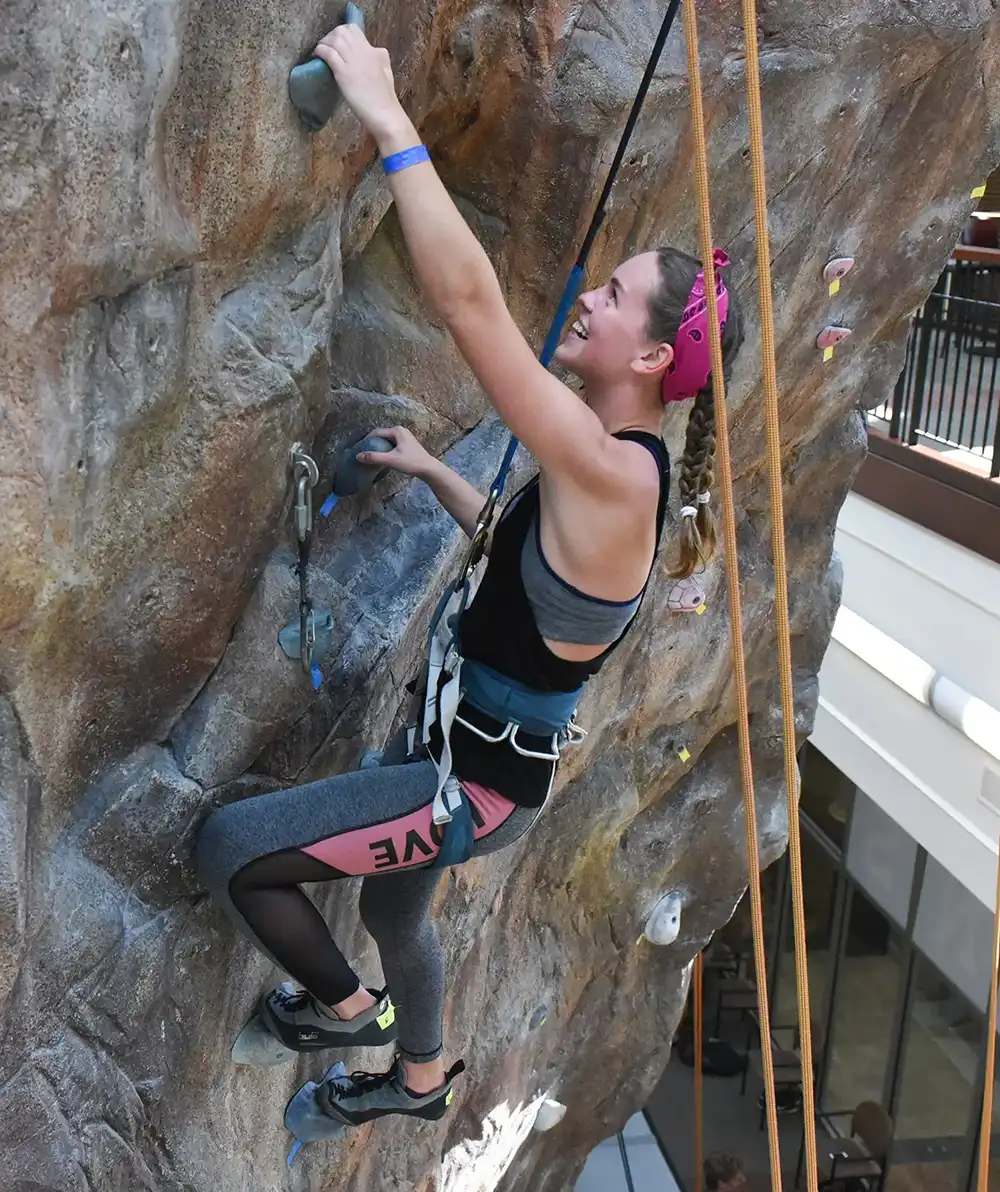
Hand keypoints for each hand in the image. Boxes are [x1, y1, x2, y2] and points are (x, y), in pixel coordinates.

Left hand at [313, 24, 405, 139]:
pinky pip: (328, 53)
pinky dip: (320, 51)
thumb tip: (373, 52)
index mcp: (376, 52)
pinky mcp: (344, 72)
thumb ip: (379, 60)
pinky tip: (316, 56)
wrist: (385, 114)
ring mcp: (354, 61)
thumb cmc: (386, 100)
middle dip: (331, 36)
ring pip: (334, 39)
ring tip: (319, 52)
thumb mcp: (386, 73)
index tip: (337, 43)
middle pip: (342, 31)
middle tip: (326, 47)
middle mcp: (364, 51)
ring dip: (323, 42)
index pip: (354, 30)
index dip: (342, 33)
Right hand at [356, 426, 434, 478]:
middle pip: (382, 436)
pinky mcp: (407, 444)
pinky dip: (386, 449)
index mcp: (396, 431)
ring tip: (372, 456)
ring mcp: (405, 437)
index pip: (376, 432)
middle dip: (373, 443)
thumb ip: (374, 457)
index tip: (359, 448)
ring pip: (387, 440)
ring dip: (379, 447)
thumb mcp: (390, 460)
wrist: (428, 469)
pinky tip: (383, 457)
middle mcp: (401, 431)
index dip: (367, 440)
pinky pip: (392, 444)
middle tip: (364, 453)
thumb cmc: (411, 462)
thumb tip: (358, 456)